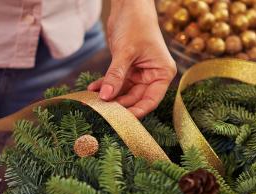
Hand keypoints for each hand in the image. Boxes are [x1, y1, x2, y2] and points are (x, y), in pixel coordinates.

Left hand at [88, 0, 175, 118]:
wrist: (129, 5)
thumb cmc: (136, 24)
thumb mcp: (125, 52)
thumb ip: (116, 75)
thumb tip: (106, 97)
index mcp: (162, 73)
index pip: (151, 100)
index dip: (137, 111)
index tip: (122, 120)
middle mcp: (153, 76)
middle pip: (136, 98)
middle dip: (119, 104)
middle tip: (103, 111)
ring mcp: (140, 73)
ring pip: (124, 92)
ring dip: (110, 96)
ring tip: (94, 101)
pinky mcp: (127, 68)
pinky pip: (116, 82)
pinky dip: (105, 85)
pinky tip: (93, 88)